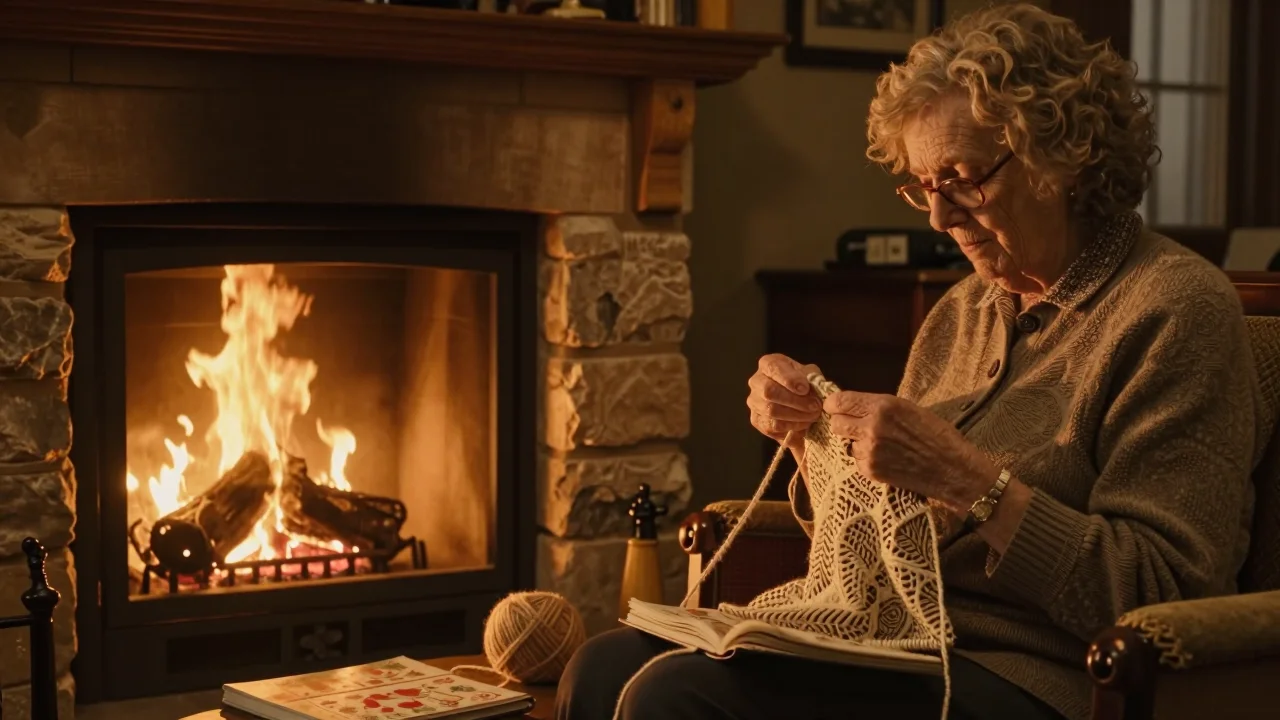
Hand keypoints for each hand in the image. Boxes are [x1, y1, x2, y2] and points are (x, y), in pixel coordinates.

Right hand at [746, 354, 822, 449]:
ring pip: (770, 411)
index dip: (789, 379)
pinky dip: (789, 427)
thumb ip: (812, 378)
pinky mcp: (756, 420)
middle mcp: (756, 381)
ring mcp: (754, 401)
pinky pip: (770, 426)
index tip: (805, 389)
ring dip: (795, 416)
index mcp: (768, 364)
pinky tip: (802, 424)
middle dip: (795, 401)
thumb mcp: (810, 374)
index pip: (773, 368)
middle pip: (769, 391)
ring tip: (812, 416)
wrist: (800, 400)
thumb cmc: (804, 383)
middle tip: (814, 406)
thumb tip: (812, 389)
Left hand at [822, 390, 997, 510]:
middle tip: (856, 426)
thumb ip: (878, 407)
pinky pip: (857, 460)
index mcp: (883, 406)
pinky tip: (886, 459)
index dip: (835, 404)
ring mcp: (870, 450)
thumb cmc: (937, 436)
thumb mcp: (908, 408)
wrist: (953, 469)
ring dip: (855, 443)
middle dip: (843, 423)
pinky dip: (866, 459)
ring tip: (880, 445)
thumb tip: (853, 406)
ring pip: (845, 443)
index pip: (839, 401)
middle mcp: (872, 426)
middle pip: (835, 423)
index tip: (836, 406)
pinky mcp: (871, 470)